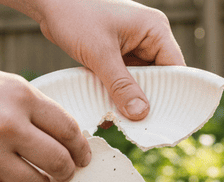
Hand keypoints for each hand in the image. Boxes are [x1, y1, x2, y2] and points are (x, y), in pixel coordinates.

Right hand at [0, 55, 91, 181]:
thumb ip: (27, 106)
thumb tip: (60, 135)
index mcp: (20, 95)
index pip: (68, 130)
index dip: (80, 148)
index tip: (81, 157)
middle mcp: (8, 124)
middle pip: (58, 161)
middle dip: (66, 172)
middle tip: (63, 174)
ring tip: (34, 180)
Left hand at [6, 0, 185, 120]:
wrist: (48, 3)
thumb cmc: (75, 15)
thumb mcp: (100, 53)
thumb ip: (121, 85)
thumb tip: (141, 114)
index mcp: (155, 30)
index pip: (175, 69)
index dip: (173, 95)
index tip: (167, 121)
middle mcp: (148, 38)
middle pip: (159, 79)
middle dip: (148, 102)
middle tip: (141, 127)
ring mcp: (132, 47)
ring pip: (139, 83)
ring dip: (130, 101)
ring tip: (123, 122)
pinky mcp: (116, 55)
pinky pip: (123, 81)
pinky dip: (117, 95)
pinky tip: (108, 113)